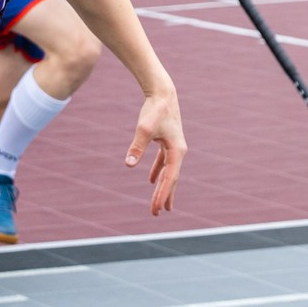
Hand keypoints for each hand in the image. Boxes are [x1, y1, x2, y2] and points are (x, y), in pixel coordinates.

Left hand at [124, 86, 185, 215]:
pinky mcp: (167, 142)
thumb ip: (137, 147)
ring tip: (161, 204)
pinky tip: (151, 181)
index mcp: (177, 151)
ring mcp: (174, 147)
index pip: (169, 178)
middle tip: (157, 213)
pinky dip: (158, 172)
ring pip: (169, 173)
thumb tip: (129, 165)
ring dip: (164, 188)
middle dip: (164, 196)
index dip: (162, 195)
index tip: (156, 208)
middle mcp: (178, 151)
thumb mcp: (144, 129)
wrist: (162, 93)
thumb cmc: (154, 110)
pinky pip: (164, 163)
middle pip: (171, 179)